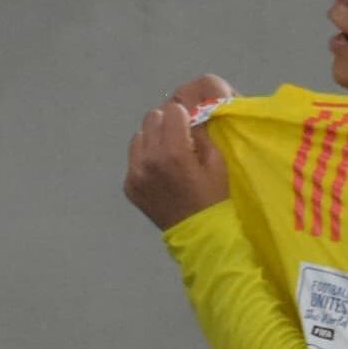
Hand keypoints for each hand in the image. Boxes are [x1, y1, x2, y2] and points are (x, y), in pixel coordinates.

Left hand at [125, 74, 236, 230]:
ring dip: (154, 138)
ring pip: (139, 135)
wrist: (203, 237)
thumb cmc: (217, 198)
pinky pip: (134, 157)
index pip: (172, 110)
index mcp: (173, 152)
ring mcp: (135, 174)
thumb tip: (191, 112)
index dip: (185, 115)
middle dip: (168, 123)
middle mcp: (148, 160)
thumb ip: (202, 132)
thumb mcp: (218, 162)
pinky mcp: (129, 185)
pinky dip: (146, 157)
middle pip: (152, 118)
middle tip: (181, 139)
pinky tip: (161, 172)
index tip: (193, 126)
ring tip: (169, 155)